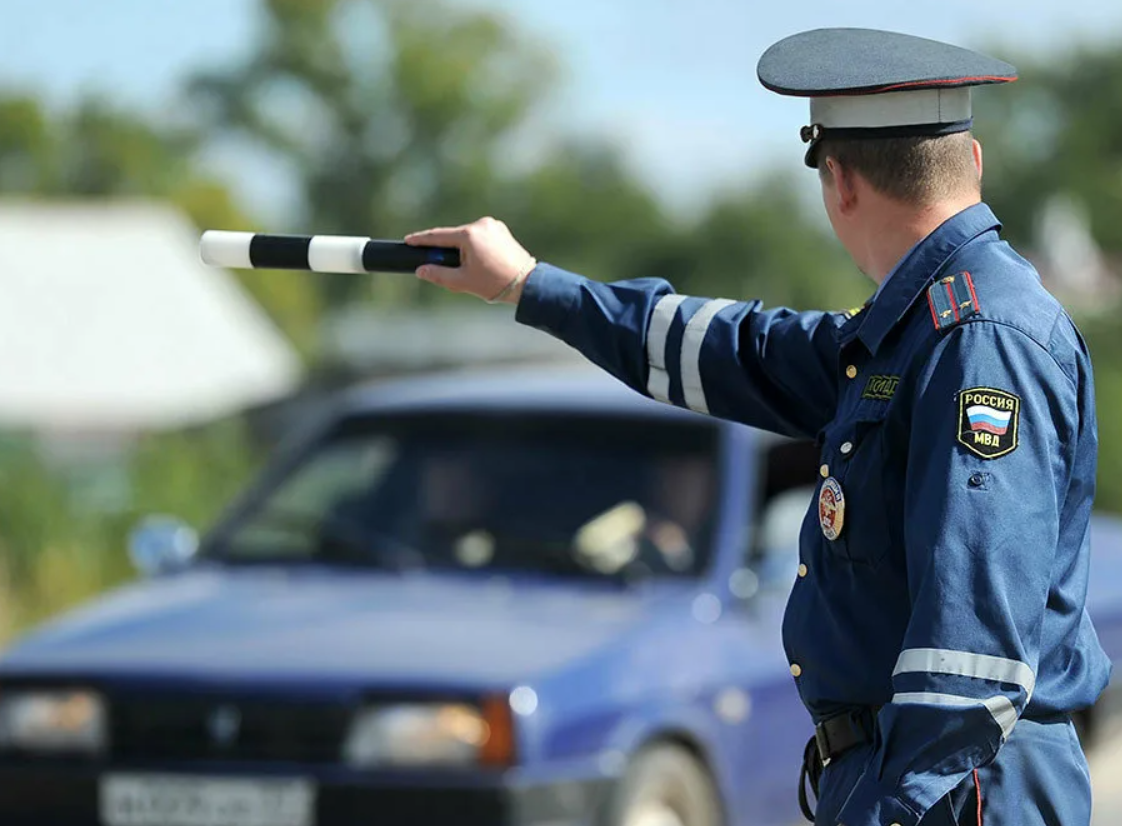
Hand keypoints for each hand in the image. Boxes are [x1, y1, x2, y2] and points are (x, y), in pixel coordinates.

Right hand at [405, 217, 536, 303]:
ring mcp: (493, 225)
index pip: (438, 235)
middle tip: (444, 267)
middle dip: (446, 250)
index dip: (421, 239)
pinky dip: (475, 247)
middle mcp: (482, 224)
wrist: (526, 283)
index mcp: (470, 234)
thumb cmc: (495, 283)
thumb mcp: (462, 282)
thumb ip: (438, 275)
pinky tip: (480, 263)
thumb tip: (420, 271)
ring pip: (468, 237)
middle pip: (454, 237)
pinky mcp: (501, 230)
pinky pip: (480, 237)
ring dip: (462, 250)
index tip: (408, 240)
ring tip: (472, 271)